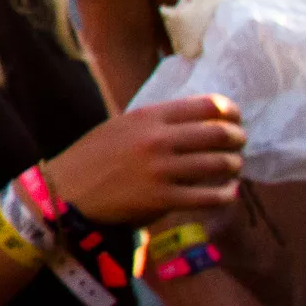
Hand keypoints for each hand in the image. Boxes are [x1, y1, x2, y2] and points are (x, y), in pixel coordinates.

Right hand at [45, 96, 244, 226]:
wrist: (66, 192)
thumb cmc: (93, 158)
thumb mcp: (121, 126)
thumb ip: (156, 123)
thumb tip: (198, 121)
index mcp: (148, 117)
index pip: (206, 106)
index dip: (230, 112)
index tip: (236, 119)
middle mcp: (157, 140)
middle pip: (219, 134)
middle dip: (238, 139)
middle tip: (239, 145)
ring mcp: (161, 170)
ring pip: (220, 165)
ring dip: (235, 166)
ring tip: (234, 168)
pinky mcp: (163, 199)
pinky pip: (210, 197)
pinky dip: (227, 195)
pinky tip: (227, 193)